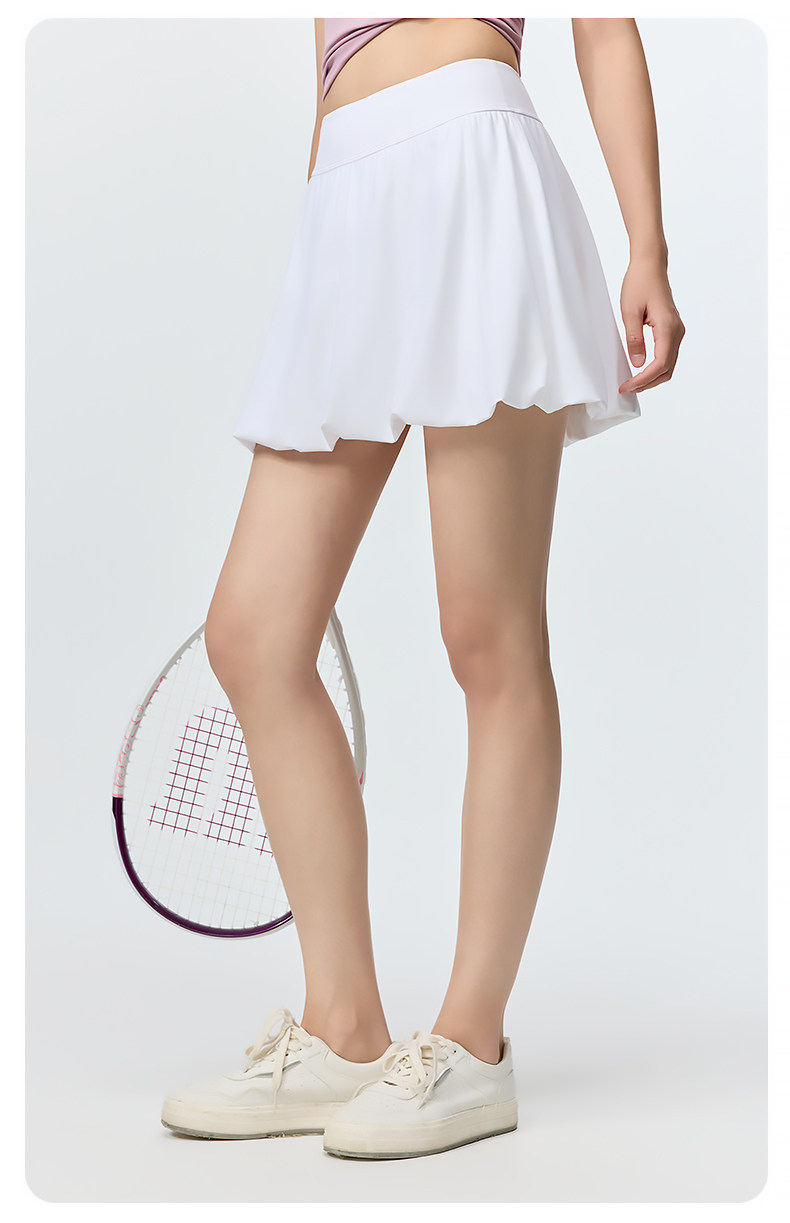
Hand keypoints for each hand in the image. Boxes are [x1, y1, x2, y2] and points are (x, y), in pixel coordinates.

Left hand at [618, 255, 685, 393]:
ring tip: (632, 382)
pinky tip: (641, 370)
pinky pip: (667, 355)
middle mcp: (677, 331)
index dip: (643, 380)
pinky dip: (656, 367)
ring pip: (669, 364)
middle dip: (648, 383)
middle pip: (667, 369)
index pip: (660, 364)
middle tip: (627, 388)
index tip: (627, 386)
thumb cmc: (639, 283)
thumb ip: (634, 339)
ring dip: (652, 377)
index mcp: (667, 328)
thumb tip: (637, 364)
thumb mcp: (629, 312)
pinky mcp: (672, 329)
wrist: (650, 265)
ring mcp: (677, 331)